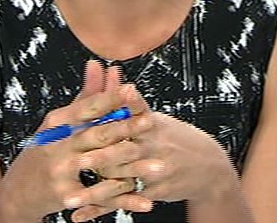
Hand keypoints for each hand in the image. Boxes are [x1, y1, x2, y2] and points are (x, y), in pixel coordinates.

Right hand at [0, 60, 154, 219]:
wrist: (18, 191)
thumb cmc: (44, 151)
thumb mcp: (59, 123)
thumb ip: (85, 96)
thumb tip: (97, 63)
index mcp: (57, 123)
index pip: (87, 108)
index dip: (111, 98)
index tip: (132, 90)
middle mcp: (57, 145)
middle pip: (96, 135)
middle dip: (125, 128)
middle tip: (150, 123)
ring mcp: (61, 172)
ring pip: (102, 167)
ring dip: (132, 167)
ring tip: (159, 165)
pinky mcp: (66, 197)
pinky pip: (101, 199)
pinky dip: (125, 201)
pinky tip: (145, 201)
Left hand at [70, 86, 233, 221]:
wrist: (208, 168)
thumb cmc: (173, 137)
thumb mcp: (153, 117)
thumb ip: (126, 98)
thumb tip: (109, 69)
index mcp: (148, 123)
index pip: (125, 115)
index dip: (102, 118)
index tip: (84, 114)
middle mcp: (152, 146)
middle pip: (121, 152)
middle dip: (97, 158)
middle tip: (74, 162)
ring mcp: (153, 171)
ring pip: (119, 182)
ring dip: (92, 191)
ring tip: (68, 197)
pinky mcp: (153, 192)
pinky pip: (122, 203)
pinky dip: (99, 210)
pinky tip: (78, 215)